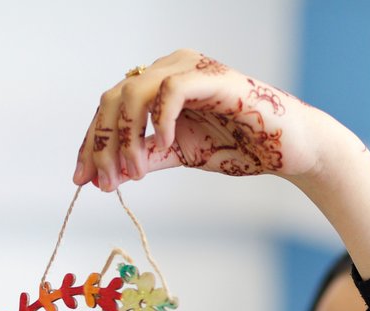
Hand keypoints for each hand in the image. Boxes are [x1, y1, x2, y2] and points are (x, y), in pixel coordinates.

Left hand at [75, 49, 369, 279]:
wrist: (288, 150)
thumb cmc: (240, 147)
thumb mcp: (180, 156)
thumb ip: (145, 159)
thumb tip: (106, 176)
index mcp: (158, 84)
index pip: (110, 108)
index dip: (91, 143)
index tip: (81, 180)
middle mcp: (169, 68)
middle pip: (113, 98)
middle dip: (101, 144)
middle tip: (103, 182)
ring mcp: (190, 69)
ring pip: (134, 92)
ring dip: (126, 138)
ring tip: (135, 173)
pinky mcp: (213, 78)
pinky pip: (171, 91)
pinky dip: (159, 122)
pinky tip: (161, 149)